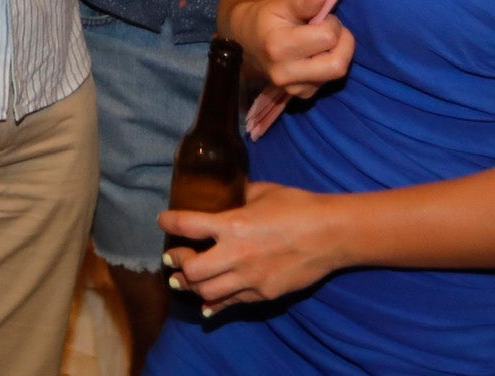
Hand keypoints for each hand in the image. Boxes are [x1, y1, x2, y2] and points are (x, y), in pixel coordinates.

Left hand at [162, 181, 344, 311]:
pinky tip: (206, 304)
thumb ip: (239, 195)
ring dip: (191, 285)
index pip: (187, 225)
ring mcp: (250, 278)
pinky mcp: (263, 294)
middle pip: (191, 270)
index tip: (163, 221)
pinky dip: (215, 303)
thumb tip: (226, 190)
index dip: (169, 223)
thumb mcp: (263, 192)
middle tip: (173, 256)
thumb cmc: (298, 206)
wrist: (331, 235)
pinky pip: (231, 303)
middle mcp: (236, 254)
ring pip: (206, 291)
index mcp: (233, 224)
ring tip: (184, 280)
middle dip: (177, 263)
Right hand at [224, 0, 353, 95]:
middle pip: (338, 66)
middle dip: (344, 44)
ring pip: (336, 74)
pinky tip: (316, 55)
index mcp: (279, 47)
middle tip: (332, 31)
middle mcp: (285, 73)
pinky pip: (328, 81)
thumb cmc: (266, 18)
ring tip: (322, 41)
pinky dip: (328, 65)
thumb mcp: (281, 4)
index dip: (333, 23)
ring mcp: (293, 89)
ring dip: (337, 54)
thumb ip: (303, 2)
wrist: (247, 41)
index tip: (323, 17)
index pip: (328, 38)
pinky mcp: (301, 95)